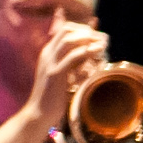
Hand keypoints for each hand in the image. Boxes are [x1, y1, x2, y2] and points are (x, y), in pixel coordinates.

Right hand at [29, 20, 109, 139]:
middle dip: (86, 31)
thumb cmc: (53, 97)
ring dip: (88, 39)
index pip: (64, 30)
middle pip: (66, 30)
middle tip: (102, 39)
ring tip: (103, 44)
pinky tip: (98, 53)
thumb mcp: (64, 75)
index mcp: (49, 53)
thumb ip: (72, 64)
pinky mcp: (55, 74)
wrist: (39, 113)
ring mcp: (50, 63)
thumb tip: (88, 56)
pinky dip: (87, 52)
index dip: (82, 29)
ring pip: (68, 40)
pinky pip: (72, 57)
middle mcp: (48, 54)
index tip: (96, 36)